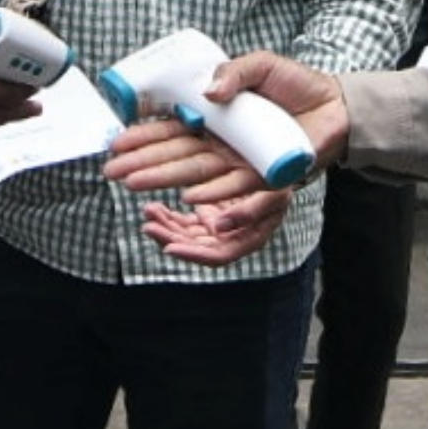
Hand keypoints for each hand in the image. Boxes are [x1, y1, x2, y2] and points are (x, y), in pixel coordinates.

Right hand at [101, 51, 348, 205]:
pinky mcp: (264, 174)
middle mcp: (221, 145)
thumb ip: (233, 71)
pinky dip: (213, 192)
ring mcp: (239, 161)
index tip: (116, 143)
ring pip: (195, 172)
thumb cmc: (296, 85)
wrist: (336, 103)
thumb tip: (208, 92)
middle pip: (175, 155)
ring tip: (133, 182)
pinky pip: (234, 186)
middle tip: (111, 170)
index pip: (170, 130)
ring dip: (164, 178)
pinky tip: (187, 197)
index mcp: (213, 120)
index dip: (143, 137)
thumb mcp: (260, 64)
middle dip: (141, 163)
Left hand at [141, 190, 292, 264]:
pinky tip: (153, 208)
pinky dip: (168, 217)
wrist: (274, 172)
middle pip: (196, 248)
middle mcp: (230, 239)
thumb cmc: (279, 185)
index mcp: (248, 239)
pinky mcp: (208, 218)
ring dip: (165, 227)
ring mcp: (217, 230)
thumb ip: (248, 212)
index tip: (169, 248)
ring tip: (148, 212)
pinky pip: (184, 223)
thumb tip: (219, 227)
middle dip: (171, 239)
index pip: (217, 255)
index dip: (193, 254)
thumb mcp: (271, 195)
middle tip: (148, 226)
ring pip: (186, 236)